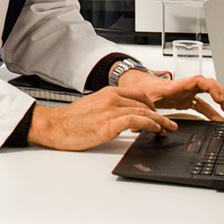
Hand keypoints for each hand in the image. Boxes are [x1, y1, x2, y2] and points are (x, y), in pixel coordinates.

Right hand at [27, 87, 178, 150]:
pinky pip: (137, 121)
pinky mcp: (109, 123)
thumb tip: (124, 118)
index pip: (138, 94)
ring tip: (167, 129)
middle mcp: (111, 98)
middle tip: (169, 123)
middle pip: (144, 103)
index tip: (159, 113)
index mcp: (108, 92)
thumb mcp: (92, 107)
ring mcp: (111, 110)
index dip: (152, 104)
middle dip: (160, 114)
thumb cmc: (70, 120)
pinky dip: (150, 124)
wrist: (54, 126)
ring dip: (159, 121)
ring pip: (144, 111)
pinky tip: (155, 130)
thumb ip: (109, 108)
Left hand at [116, 69, 223, 121]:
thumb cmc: (142, 87)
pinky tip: (216, 119)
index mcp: (177, 86)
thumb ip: (147, 111)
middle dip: (220, 93)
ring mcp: (187, 93)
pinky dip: (211, 111)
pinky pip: (202, 104)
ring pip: (208, 94)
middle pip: (208, 85)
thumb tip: (146, 124)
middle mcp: (185, 88)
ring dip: (219, 101)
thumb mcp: (144, 99)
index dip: (211, 87)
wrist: (138, 84)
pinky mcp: (186, 100)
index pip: (198, 81)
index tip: (218, 97)